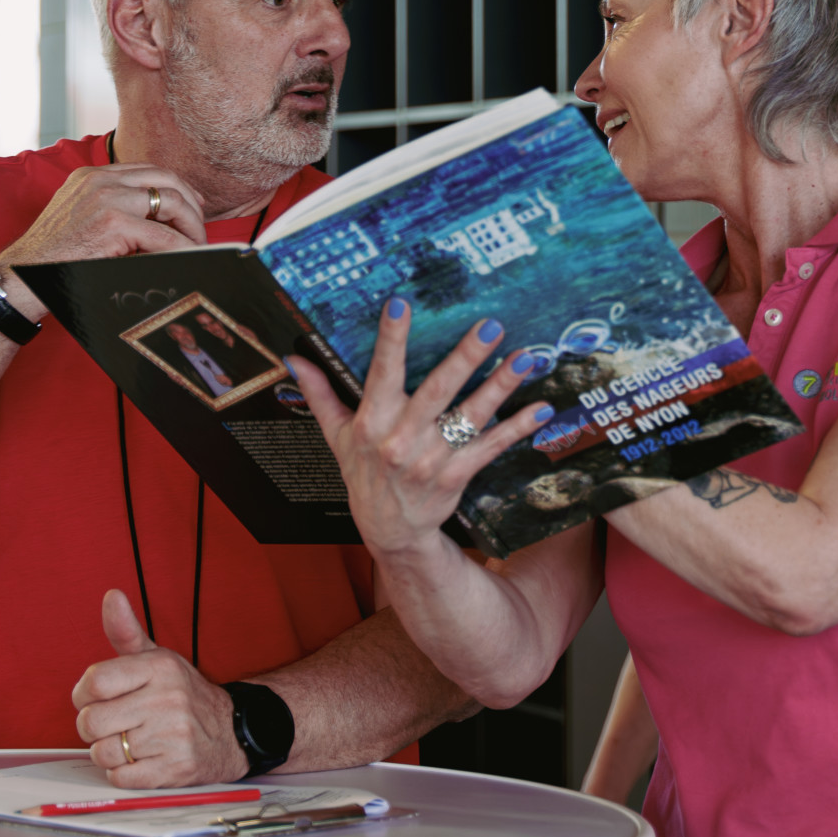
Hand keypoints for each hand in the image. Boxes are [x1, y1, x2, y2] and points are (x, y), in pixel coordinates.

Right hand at [0, 165, 208, 318]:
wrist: (21, 277)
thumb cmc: (51, 257)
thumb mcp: (80, 219)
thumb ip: (112, 210)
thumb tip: (156, 222)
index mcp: (91, 175)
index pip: (147, 171)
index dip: (176, 188)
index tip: (191, 207)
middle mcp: (99, 180)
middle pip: (165, 179)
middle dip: (191, 205)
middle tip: (199, 230)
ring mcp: (107, 198)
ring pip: (170, 202)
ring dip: (191, 227)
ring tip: (197, 247)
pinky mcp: (113, 224)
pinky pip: (163, 236)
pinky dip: (181, 249)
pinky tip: (187, 259)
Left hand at [70, 590, 247, 786]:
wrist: (231, 731)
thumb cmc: (183, 694)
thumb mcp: (157, 658)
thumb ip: (127, 631)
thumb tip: (111, 596)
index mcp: (159, 668)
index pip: (94, 682)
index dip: (82, 695)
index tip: (92, 699)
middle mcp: (168, 700)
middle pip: (92, 722)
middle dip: (92, 728)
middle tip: (110, 725)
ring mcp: (173, 736)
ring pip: (103, 753)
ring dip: (108, 752)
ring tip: (127, 743)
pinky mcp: (175, 769)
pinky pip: (121, 778)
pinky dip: (123, 773)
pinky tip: (140, 760)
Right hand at [284, 300, 558, 556]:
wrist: (390, 531)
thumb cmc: (364, 475)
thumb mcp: (337, 437)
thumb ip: (321, 394)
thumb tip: (295, 358)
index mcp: (371, 422)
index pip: (382, 373)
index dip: (391, 339)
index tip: (401, 304)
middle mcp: (401, 439)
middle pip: (437, 390)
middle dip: (465, 357)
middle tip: (491, 326)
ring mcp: (432, 459)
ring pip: (470, 415)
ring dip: (501, 385)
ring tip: (526, 358)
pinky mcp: (457, 475)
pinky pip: (491, 447)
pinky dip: (517, 428)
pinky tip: (542, 409)